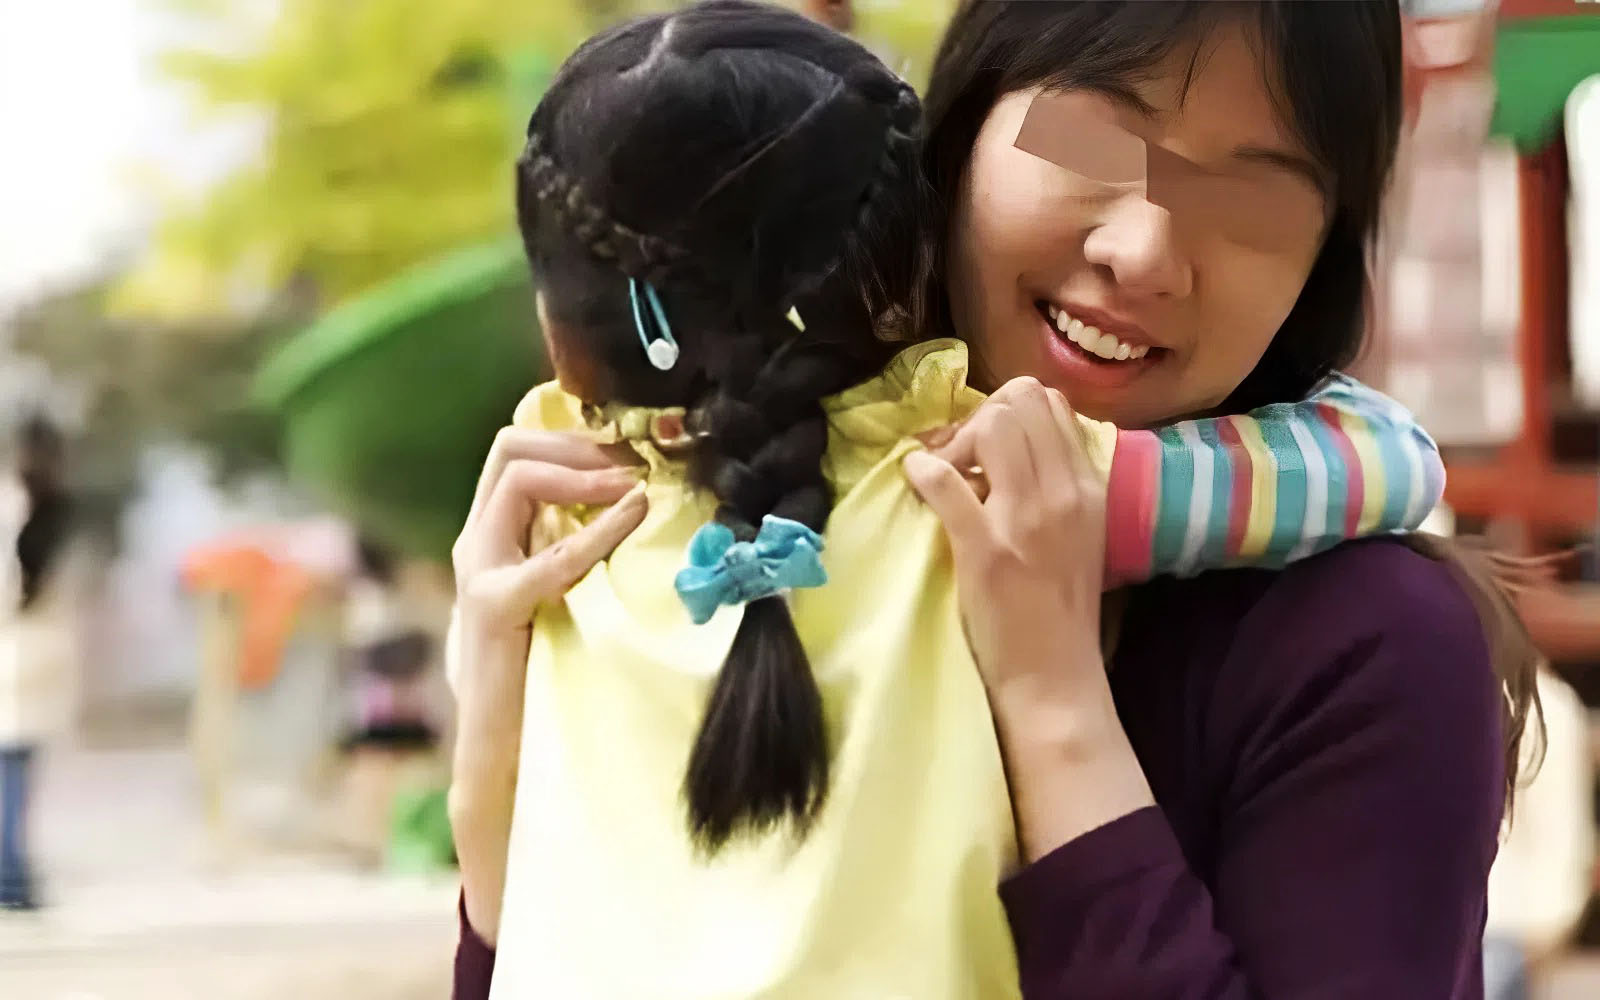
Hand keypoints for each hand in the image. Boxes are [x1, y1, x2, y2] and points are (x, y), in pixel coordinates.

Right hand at [450, 425, 645, 768]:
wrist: (500, 745)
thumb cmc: (537, 670)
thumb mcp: (557, 592)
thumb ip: (572, 547)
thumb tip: (636, 500)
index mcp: (490, 535)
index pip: (516, 449)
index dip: (574, 437)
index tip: (631, 450)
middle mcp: (476, 543)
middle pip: (511, 448)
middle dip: (577, 442)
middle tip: (635, 459)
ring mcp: (479, 571)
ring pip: (518, 478)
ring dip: (584, 470)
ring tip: (636, 483)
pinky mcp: (495, 607)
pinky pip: (552, 554)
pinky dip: (599, 528)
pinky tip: (634, 516)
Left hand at [904, 377, 1151, 859]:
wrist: (1054, 677)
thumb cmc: (1060, 608)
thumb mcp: (1080, 533)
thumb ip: (1058, 484)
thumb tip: (1015, 443)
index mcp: (1089, 487)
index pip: (1049, 402)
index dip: (1008, 410)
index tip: (986, 447)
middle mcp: (1064, 494)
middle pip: (1019, 400)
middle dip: (980, 416)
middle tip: (962, 458)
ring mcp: (1026, 519)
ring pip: (991, 424)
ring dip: (955, 439)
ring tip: (946, 475)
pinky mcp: (986, 549)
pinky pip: (947, 483)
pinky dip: (924, 471)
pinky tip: (918, 480)